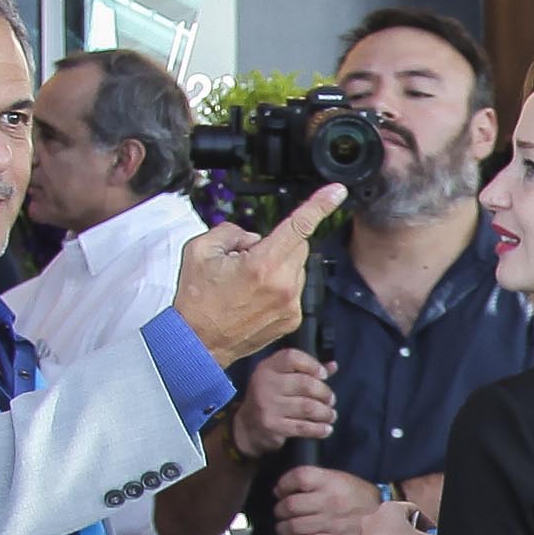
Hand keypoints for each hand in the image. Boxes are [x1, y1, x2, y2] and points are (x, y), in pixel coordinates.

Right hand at [170, 187, 345, 361]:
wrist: (198, 343)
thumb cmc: (197, 300)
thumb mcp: (199, 250)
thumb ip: (231, 231)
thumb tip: (254, 237)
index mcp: (263, 265)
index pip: (298, 227)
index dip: (320, 205)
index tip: (336, 192)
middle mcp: (283, 286)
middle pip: (298, 245)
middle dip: (278, 243)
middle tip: (248, 258)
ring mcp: (291, 305)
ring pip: (297, 267)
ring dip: (279, 265)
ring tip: (249, 283)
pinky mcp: (292, 319)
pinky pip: (294, 289)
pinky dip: (280, 285)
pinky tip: (256, 297)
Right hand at [226, 344, 340, 456]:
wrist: (247, 427)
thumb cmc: (270, 398)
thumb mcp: (282, 379)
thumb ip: (306, 371)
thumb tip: (333, 366)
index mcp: (268, 368)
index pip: (291, 357)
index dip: (312, 364)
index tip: (324, 375)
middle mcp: (265, 384)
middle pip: (305, 384)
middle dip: (324, 393)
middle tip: (331, 400)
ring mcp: (268, 406)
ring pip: (307, 407)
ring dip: (325, 412)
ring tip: (331, 415)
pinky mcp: (272, 426)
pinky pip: (303, 427)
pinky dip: (319, 429)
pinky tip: (326, 429)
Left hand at [263, 462, 392, 534]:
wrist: (383, 518)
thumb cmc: (359, 496)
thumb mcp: (340, 478)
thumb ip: (315, 480)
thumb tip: (284, 489)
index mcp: (331, 482)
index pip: (298, 477)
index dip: (283, 483)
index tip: (280, 490)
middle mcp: (329, 501)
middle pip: (291, 504)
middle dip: (279, 508)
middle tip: (280, 510)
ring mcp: (330, 523)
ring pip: (294, 526)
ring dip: (282, 527)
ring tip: (283, 526)